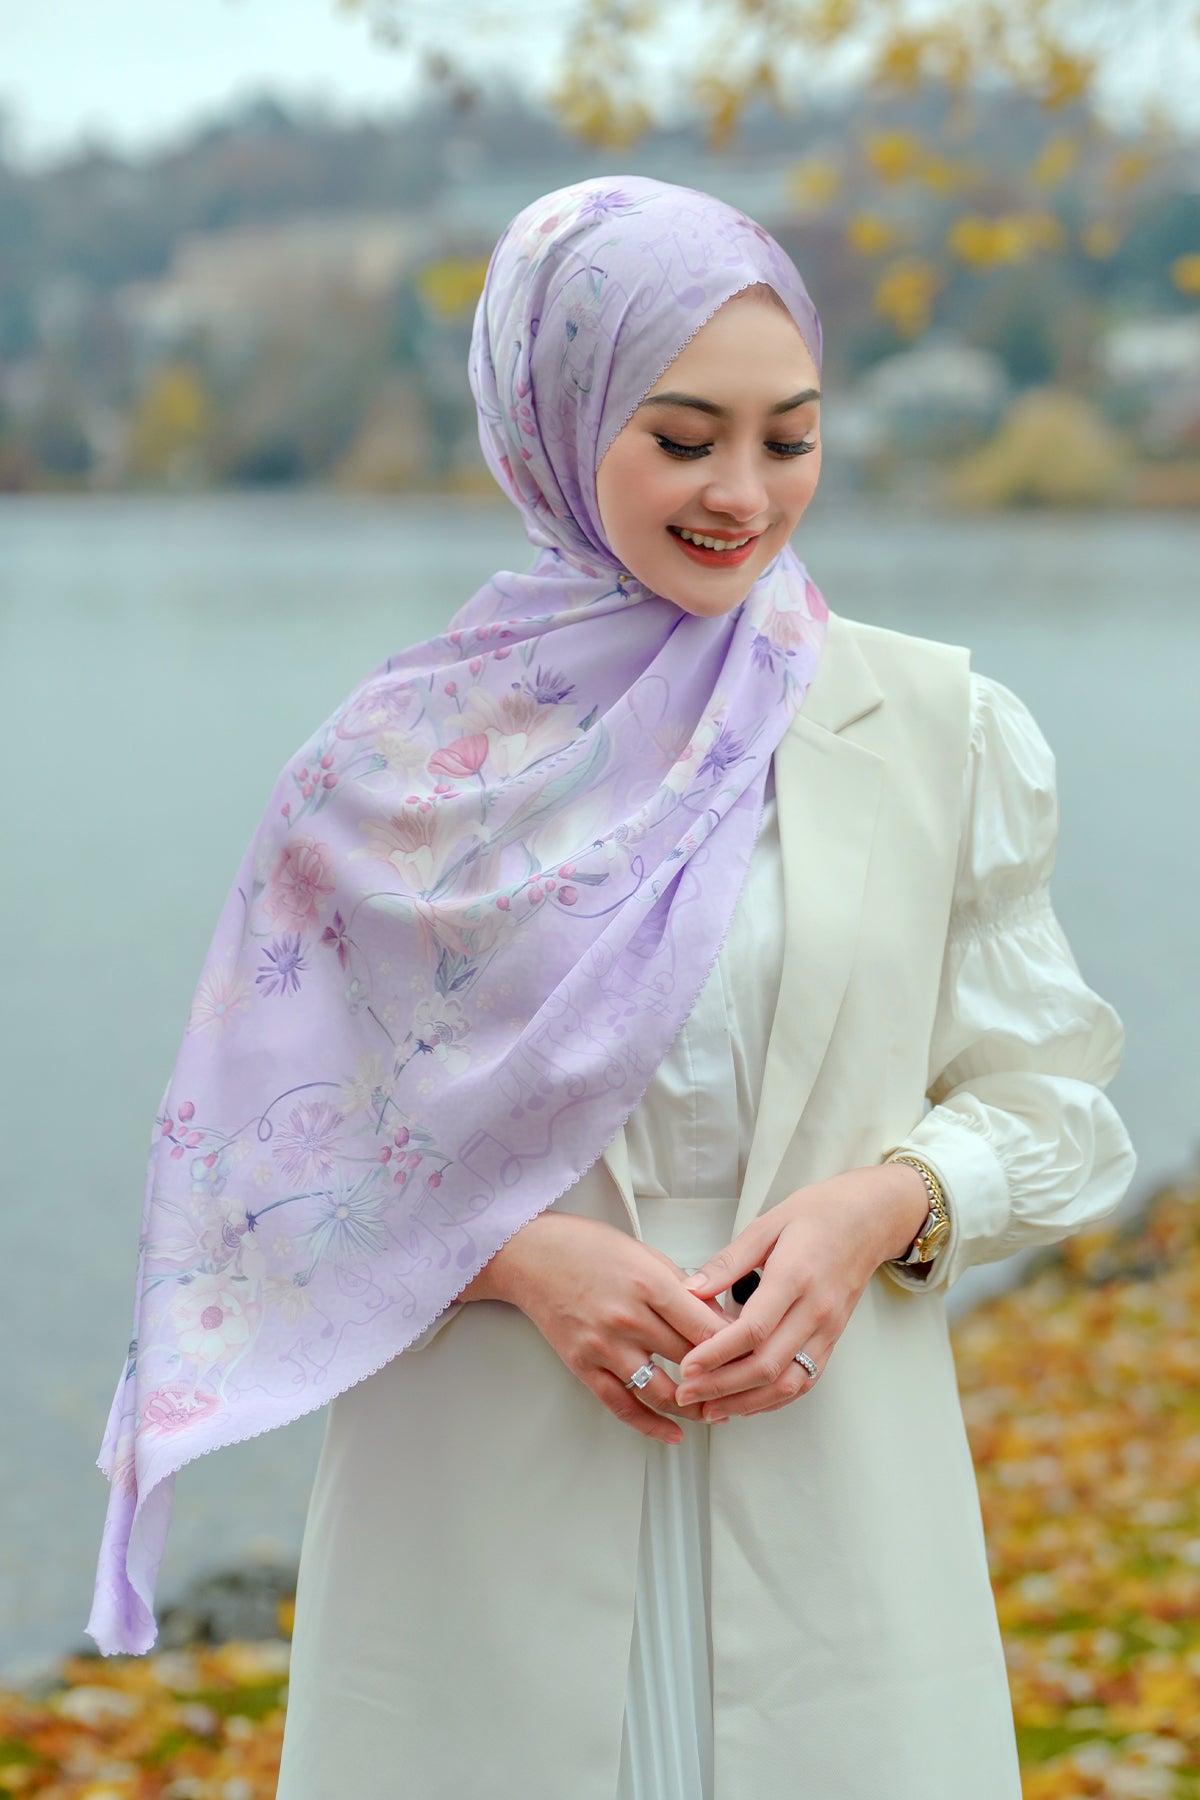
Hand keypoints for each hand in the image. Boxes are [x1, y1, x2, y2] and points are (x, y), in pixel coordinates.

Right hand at [460, 1211, 730, 1443]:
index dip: (737, 1347)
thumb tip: (721, 1319)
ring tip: (717, 1413)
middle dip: (723, 1380)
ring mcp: (604, 1346)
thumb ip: (684, 1288)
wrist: (530, 1255)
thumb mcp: (647, 1254)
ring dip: (693, 1408)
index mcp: (649, 1284)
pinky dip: (650, 1425)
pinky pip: (621, 1405)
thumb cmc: (588, 1247)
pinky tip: (673, 1433)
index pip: (706, 1327)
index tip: (756, 1357)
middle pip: (690, 1361)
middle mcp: (628, 1318)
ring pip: (660, 1391)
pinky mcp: (583, 1365)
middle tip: (745, 1389)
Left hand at [673, 1163, 929, 1421]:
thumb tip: (690, 1289)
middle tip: (687, 1392)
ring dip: (747, 1402)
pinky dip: (774, 1398)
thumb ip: (728, 1261)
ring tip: (710, 1409)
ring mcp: (828, 1329)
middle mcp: (815, 1310)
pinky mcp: (832, 1339)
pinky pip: (805, 1380)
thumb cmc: (819, 1214)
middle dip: (722, 1386)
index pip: (754, 1329)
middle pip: (768, 1364)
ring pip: (788, 1382)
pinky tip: (746, 1402)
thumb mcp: (767, 1224)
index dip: (717, 1353)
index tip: (687, 1365)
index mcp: (795, 1276)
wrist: (870, 1218)